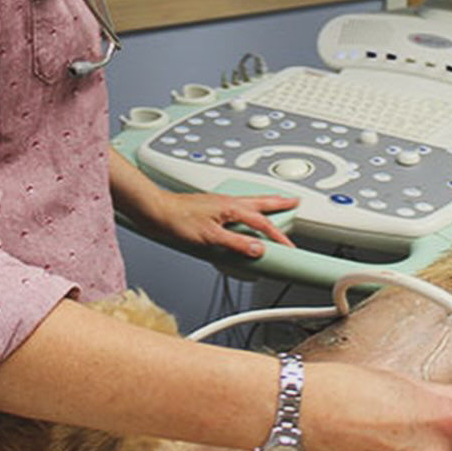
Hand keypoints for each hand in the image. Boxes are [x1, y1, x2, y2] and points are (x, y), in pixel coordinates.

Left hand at [143, 189, 298, 257]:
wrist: (157, 211)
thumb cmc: (178, 220)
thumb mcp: (210, 238)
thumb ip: (236, 244)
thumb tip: (258, 249)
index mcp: (232, 207)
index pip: (262, 223)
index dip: (277, 236)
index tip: (289, 246)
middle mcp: (229, 201)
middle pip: (261, 202)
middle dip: (279, 202)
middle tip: (294, 201)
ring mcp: (221, 202)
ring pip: (250, 202)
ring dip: (265, 203)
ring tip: (276, 204)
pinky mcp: (213, 206)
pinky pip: (239, 205)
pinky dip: (249, 208)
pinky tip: (245, 214)